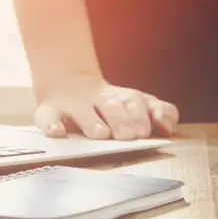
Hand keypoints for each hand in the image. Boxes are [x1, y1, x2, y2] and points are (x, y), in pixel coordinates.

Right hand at [34, 72, 178, 140]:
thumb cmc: (109, 103)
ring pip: (84, 111)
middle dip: (122, 120)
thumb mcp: (139, 105)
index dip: (145, 115)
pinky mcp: (50, 111)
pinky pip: (48, 118)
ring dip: (92, 122)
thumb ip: (160, 113)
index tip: (147, 130)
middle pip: (113, 107)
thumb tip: (169, 128)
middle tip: (128, 135)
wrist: (68, 82)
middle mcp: (101, 98)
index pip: (141, 103)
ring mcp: (75, 103)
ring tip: (100, 134)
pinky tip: (57, 133)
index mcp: (126, 98)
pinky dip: (52, 125)